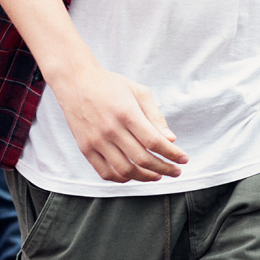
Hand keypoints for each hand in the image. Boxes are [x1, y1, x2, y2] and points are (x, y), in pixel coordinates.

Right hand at [45, 64, 188, 182]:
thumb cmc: (110, 85)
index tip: (183, 159)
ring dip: (145, 177)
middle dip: (164, 168)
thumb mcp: (138, 91)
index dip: (172, 154)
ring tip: (156, 176)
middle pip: (142, 159)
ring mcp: (96, 140)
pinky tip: (132, 176)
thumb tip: (170, 140)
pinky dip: (121, 178)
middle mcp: (111, 129)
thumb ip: (155, 116)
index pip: (155, 142)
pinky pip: (105, 172)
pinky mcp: (85, 148)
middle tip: (175, 171)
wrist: (75, 81)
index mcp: (127, 113)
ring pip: (125, 170)